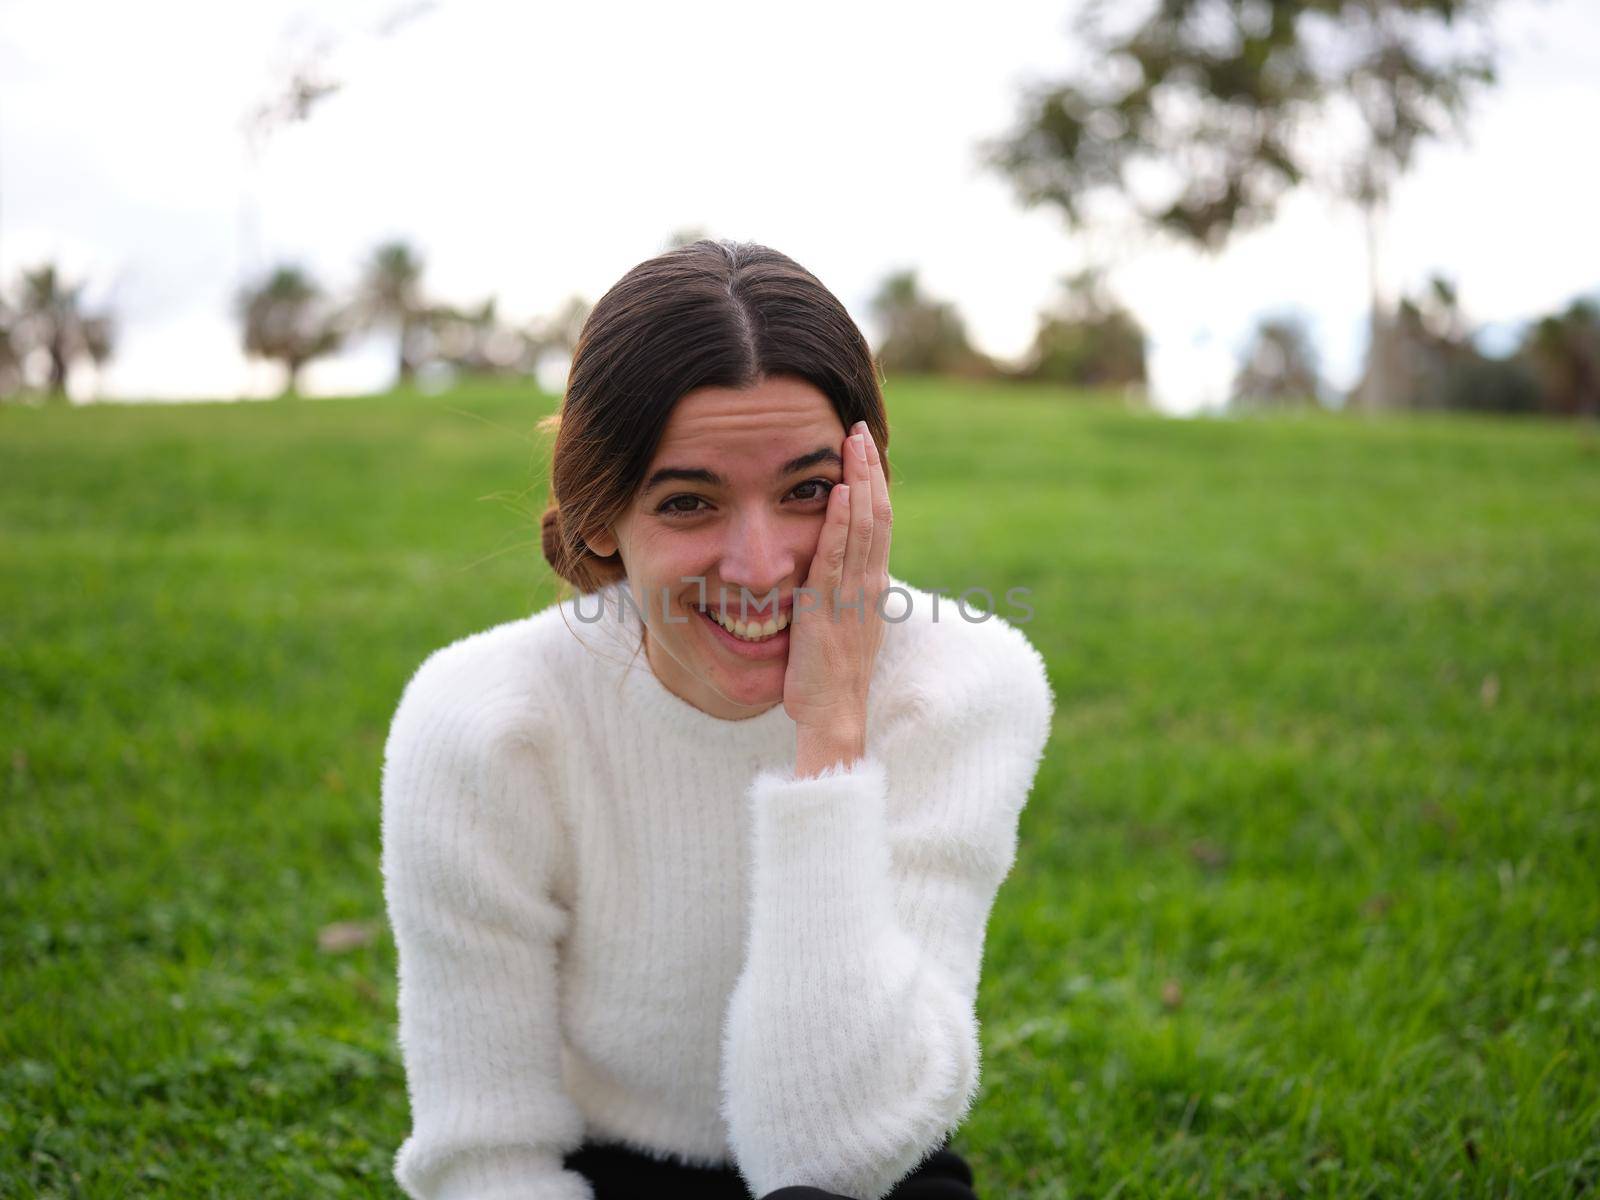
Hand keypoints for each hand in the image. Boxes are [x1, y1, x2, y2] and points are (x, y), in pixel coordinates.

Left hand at [783, 419, 891, 774]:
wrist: (834, 717)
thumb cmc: (829, 677)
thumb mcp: (839, 622)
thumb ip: (837, 591)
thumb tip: (828, 566)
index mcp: (872, 586)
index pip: (878, 523)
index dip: (871, 484)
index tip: (861, 450)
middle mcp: (870, 585)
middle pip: (877, 514)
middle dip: (868, 470)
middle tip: (857, 429)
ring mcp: (853, 595)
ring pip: (863, 528)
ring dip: (857, 481)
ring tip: (851, 443)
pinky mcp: (829, 609)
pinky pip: (837, 558)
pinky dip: (839, 522)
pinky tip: (838, 493)